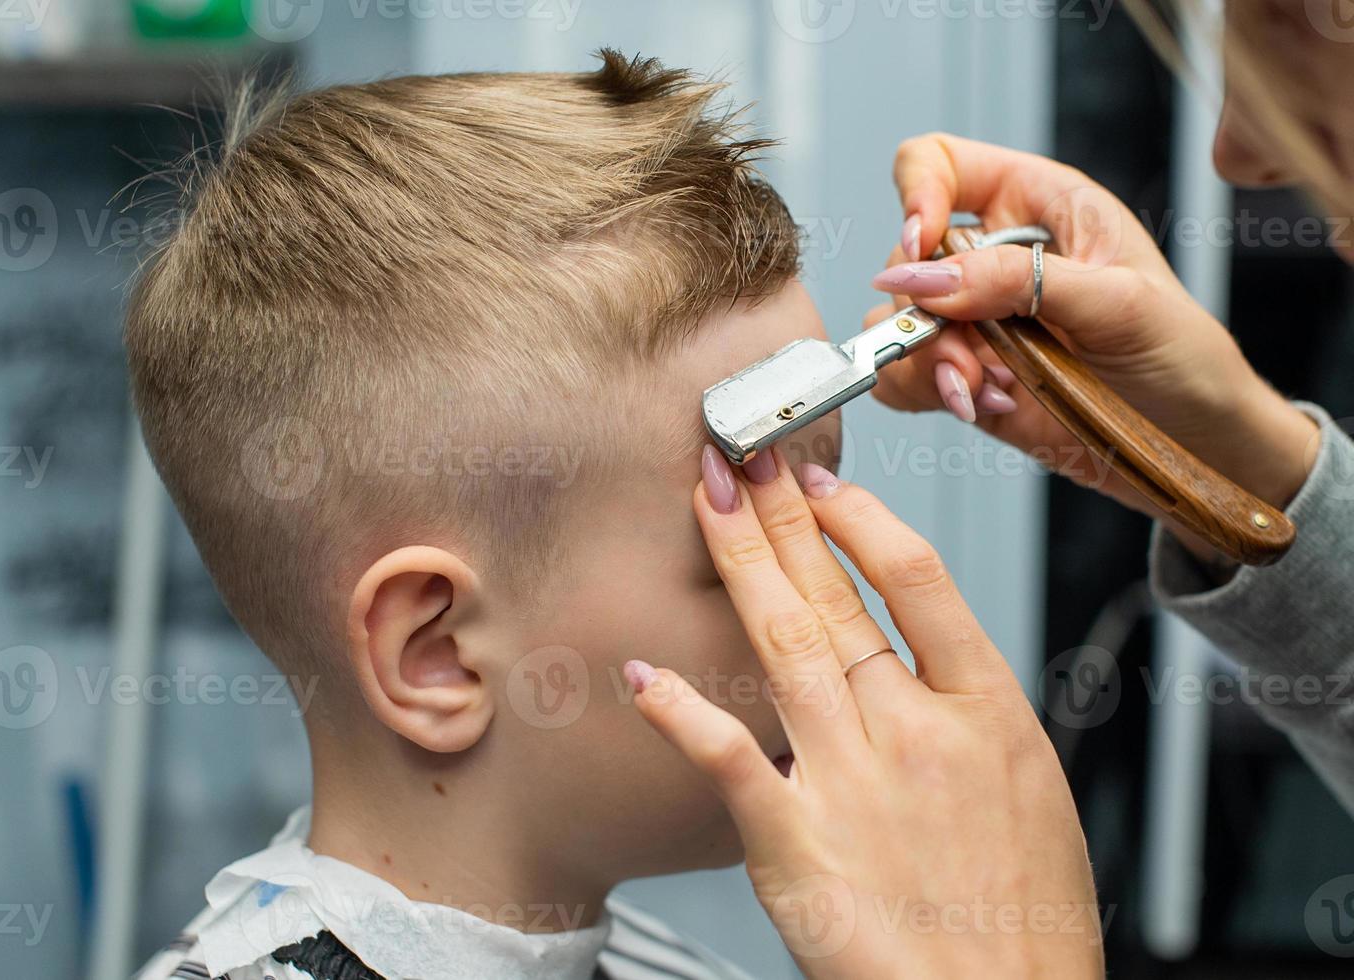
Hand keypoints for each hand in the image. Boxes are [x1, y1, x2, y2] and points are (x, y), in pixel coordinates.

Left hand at [627, 446, 1103, 979]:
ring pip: (784, 644)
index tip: (822, 486)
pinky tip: (646, 673)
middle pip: (835, 595)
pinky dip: (681, 713)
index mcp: (987, 713)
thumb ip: (970, 709)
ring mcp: (852, 782)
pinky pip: (727, 760)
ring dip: (739, 563)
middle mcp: (915, 732)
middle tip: (741, 452)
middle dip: (779, 515)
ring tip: (709, 500)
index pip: (919, 579)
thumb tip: (918, 651)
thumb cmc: (1024, 919)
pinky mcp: (795, 843)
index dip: (861, 519)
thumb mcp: (1031, 789)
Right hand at [868, 133, 1316, 548]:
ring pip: (897, 323)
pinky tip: (985, 406)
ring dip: (931, 361)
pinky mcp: (965, 376)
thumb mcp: (1117, 301)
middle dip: (931, 312)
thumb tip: (924, 278)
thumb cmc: (1182, 354)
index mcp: (1037, 205)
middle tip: (971, 353)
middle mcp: (995, 255)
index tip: (920, 244)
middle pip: (908, 258)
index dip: (917, 193)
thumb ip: (1017, 280)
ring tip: (987, 391)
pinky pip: (905, 376)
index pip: (941, 164)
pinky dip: (930, 393)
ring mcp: (974, 319)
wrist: (1193, 441)